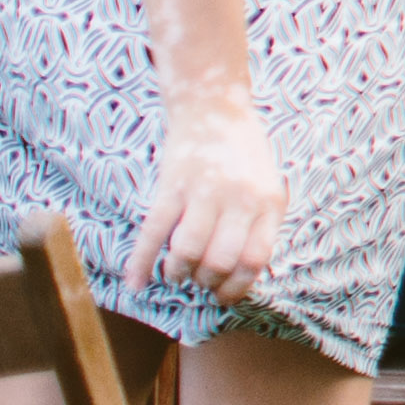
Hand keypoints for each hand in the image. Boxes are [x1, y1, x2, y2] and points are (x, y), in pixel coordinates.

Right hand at [128, 88, 287, 302]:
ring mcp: (203, 191)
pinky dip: (140, 264)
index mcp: (268, 201)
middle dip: (205, 282)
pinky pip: (153, 233)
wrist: (214, 107)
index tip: (223, 297)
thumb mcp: (269, 186)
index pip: (255, 260)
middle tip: (199, 281)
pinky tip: (135, 284)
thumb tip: (243, 278)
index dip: (236, 288)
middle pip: (219, 262)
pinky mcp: (171, 186)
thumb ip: (260, 225)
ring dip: (178, 273)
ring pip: (187, 252)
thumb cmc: (245, 156)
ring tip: (176, 273)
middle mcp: (239, 198)